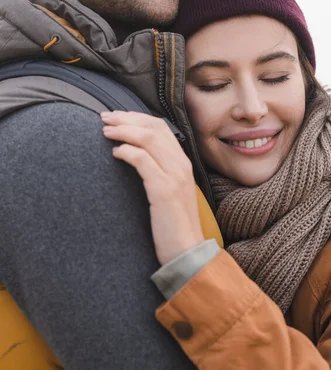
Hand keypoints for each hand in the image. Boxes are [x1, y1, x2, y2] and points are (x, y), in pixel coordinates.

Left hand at [102, 111, 204, 265]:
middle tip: (104, 118)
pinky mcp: (164, 190)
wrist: (187, 251)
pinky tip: (115, 153)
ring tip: (106, 132)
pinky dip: (126, 152)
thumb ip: (158, 174)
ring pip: (148, 139)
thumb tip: (136, 158)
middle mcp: (182, 164)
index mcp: (183, 163)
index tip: (116, 118)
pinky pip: (143, 160)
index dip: (136, 118)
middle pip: (153, 127)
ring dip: (123, 131)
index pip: (160, 127)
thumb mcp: (168, 194)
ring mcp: (175, 176)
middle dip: (126, 118)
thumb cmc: (173, 226)